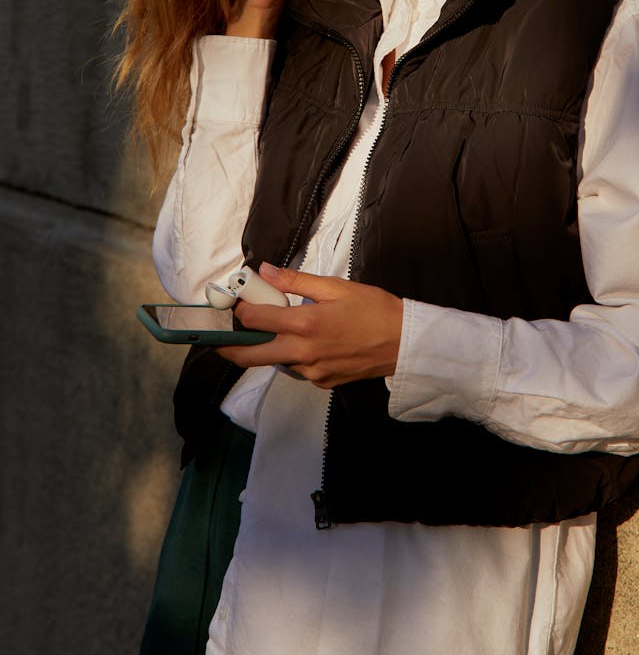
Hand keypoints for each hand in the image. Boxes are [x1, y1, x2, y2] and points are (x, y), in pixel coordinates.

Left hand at [217, 262, 403, 388]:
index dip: (241, 310)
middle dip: (230, 347)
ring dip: (271, 348)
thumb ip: (295, 281)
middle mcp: (303, 352)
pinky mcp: (322, 382)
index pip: (256, 320)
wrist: (404, 342)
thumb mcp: (335, 287)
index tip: (238, 303)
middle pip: (251, 356)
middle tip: (219, 340)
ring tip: (281, 329)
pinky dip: (296, 356)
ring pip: (277, 362)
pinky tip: (312, 342)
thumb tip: (264, 272)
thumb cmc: (374, 310)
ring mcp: (312, 372)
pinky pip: (298, 369)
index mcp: (305, 324)